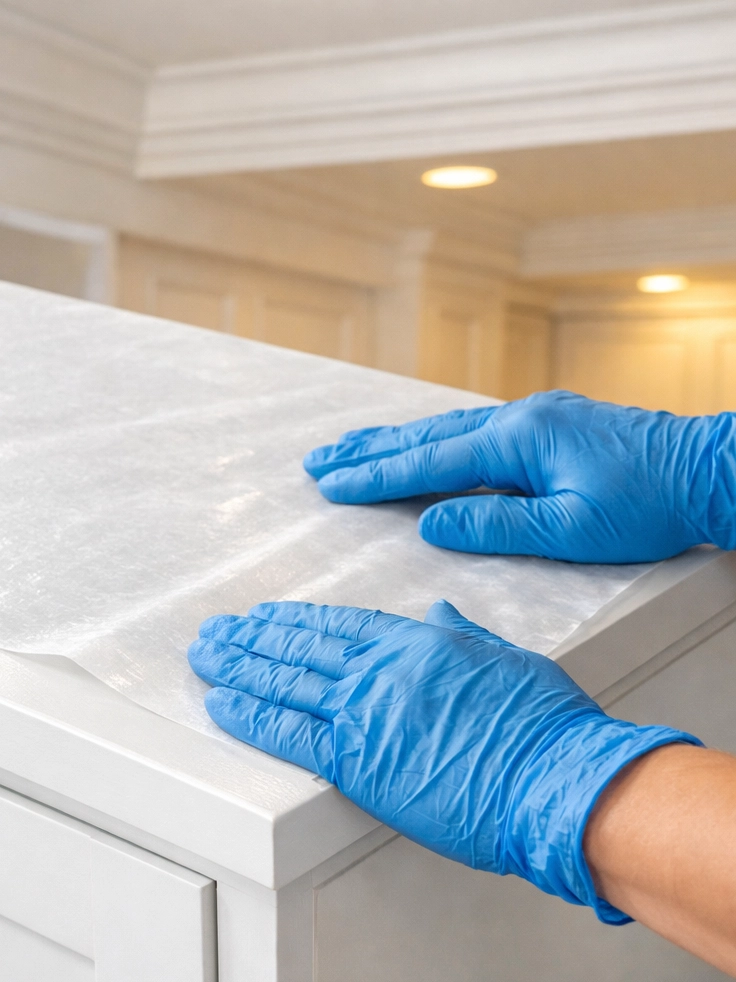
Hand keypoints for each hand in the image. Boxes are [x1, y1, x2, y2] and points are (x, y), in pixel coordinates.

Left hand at [189, 599, 697, 919]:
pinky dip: (251, 715)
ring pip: (286, 680)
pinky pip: (290, 731)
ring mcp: (366, 712)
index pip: (340, 624)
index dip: (295, 621)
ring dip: (239, 666)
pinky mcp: (357, 761)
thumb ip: (462, 634)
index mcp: (417, 643)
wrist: (559, 779)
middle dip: (253, 638)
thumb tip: (439, 611)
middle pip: (302, 647)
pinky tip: (221, 702)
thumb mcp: (506, 659)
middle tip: (217, 631)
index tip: (265, 616)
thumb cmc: (545, 726)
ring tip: (206, 655)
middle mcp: (382, 670)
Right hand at [303, 390, 735, 562]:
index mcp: (518, 441)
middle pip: (426, 436)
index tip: (330, 485)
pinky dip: (433, 438)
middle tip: (319, 460)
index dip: (375, 477)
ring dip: (395, 440)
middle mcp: (518, 418)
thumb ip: (495, 525)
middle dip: (368, 450)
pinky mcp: (547, 425)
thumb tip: (431, 523)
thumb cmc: (650, 506)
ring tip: (351, 448)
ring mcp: (533, 416)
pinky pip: (472, 430)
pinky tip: (420, 442)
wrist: (709, 470)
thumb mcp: (570, 530)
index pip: (429, 463)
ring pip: (446, 428)